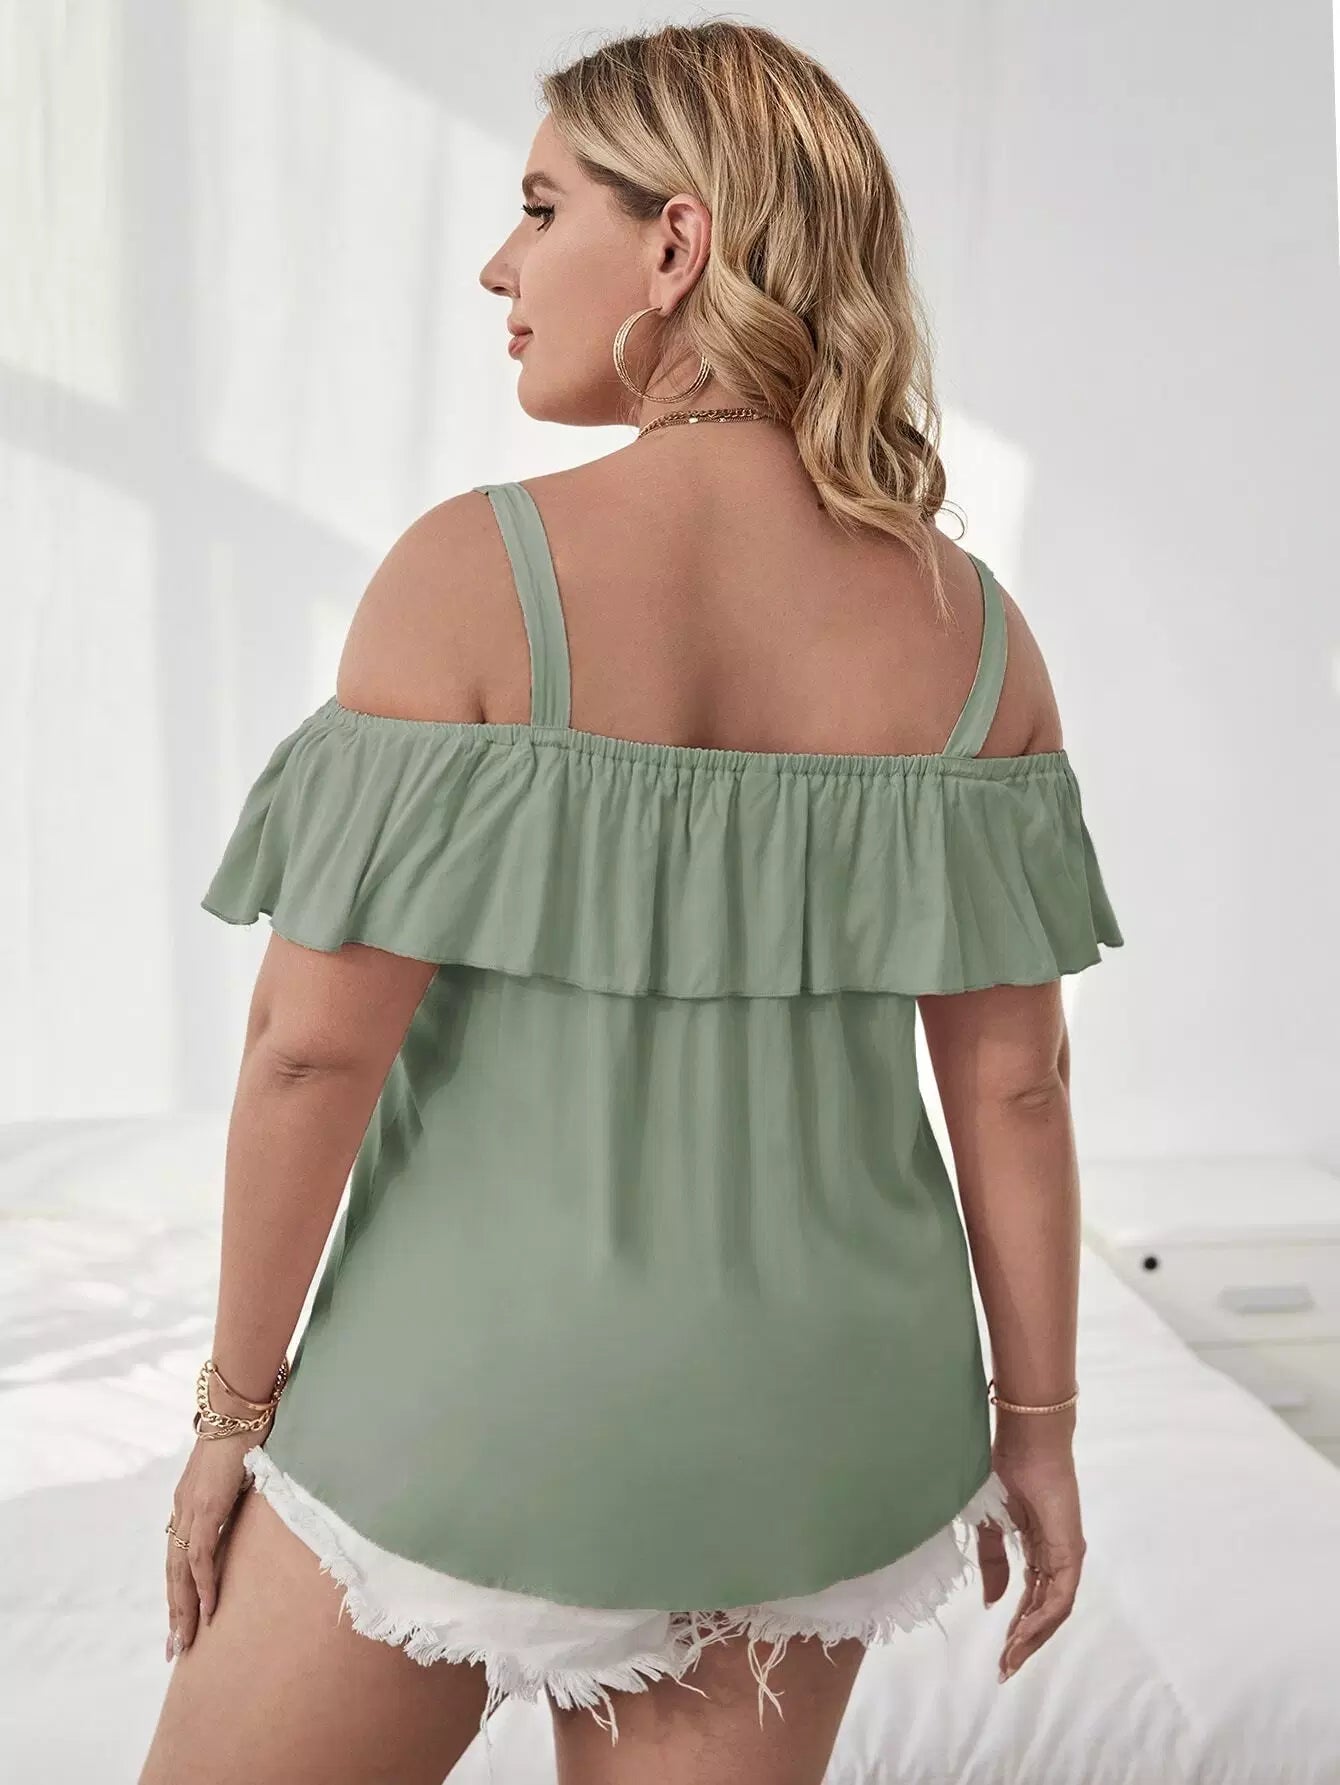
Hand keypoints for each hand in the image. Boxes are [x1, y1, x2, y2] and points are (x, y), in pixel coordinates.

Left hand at [163, 1426, 261, 1660]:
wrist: (239, 1402)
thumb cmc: (246, 1426)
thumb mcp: (243, 1468)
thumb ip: (243, 1488)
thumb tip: (259, 1498)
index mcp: (188, 1501)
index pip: (179, 1555)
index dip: (179, 1589)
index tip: (182, 1618)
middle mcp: (182, 1508)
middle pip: (173, 1572)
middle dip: (175, 1612)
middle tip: (175, 1649)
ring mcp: (191, 1508)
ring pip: (180, 1572)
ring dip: (183, 1609)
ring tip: (185, 1642)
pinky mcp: (206, 1506)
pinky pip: (201, 1556)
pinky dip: (203, 1585)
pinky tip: (208, 1610)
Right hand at [973, 1429, 1084, 1683]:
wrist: (1026, 1441)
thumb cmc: (1007, 1471)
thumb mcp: (990, 1524)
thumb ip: (993, 1563)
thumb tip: (993, 1603)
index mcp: (1039, 1551)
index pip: (1031, 1600)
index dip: (1016, 1628)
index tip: (999, 1656)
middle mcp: (1057, 1558)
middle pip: (1044, 1612)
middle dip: (1025, 1642)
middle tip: (1004, 1669)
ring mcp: (1066, 1556)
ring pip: (1054, 1609)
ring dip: (1032, 1635)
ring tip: (1011, 1656)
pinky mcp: (1070, 1551)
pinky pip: (1059, 1594)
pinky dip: (1042, 1615)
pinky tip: (1023, 1631)